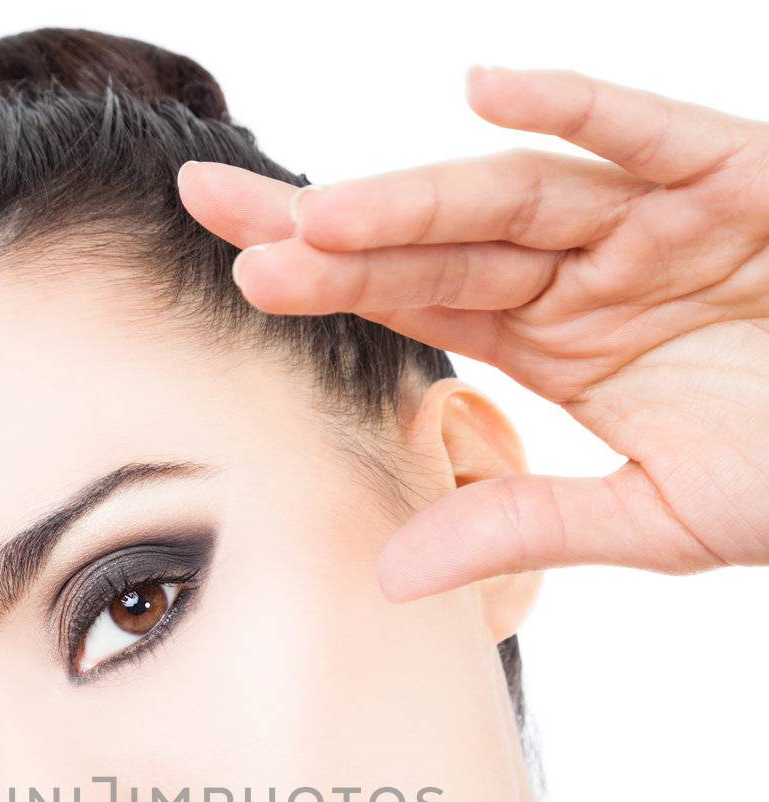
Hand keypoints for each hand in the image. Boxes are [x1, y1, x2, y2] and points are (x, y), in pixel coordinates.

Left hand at [177, 66, 768, 598]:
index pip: (418, 299)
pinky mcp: (737, 183)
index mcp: (555, 338)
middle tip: (216, 211)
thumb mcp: (644, 520)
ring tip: (320, 216)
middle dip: (330, 225)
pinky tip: (484, 97)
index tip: (236, 274)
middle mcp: (587, 269)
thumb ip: (522, 528)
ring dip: (418, 199)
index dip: (330, 283)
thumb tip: (393, 574)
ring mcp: (656, 221)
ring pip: (519, 196)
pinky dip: (578, 115)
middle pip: (437, 235)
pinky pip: (649, 140)